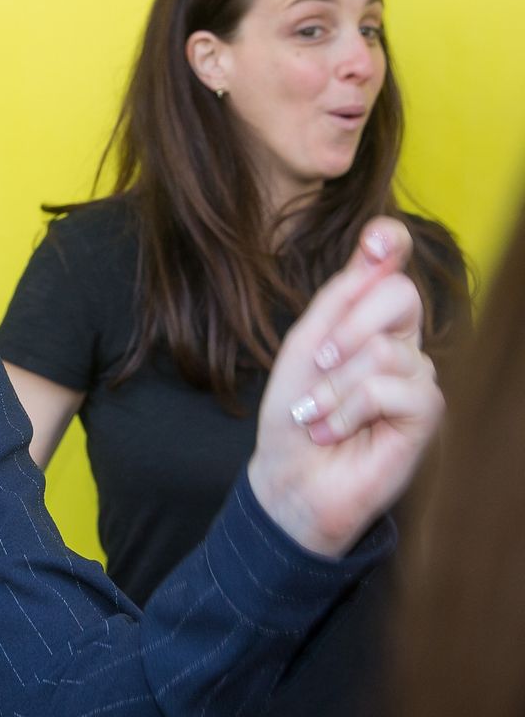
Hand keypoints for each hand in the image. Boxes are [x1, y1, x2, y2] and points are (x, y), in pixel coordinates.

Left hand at [246, 218, 443, 556]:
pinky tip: (334, 432)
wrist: (290, 476)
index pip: (391, 271)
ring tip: (316, 416)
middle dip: (345, 329)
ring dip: (332, 388)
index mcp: (368, 322)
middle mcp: (400, 343)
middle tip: (316, 365)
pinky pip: (390, 390)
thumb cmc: (295, 414)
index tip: (378, 240)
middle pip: (399, 295)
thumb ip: (340, 297)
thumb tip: (379, 240)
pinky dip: (348, 411)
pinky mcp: (426, 415)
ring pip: (382, 351)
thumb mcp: (305, 348)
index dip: (390, 246)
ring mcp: (417, 378)